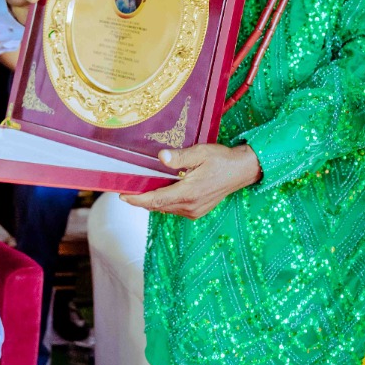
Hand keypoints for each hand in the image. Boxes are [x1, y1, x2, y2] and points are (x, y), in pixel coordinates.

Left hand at [121, 143, 260, 218]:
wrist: (242, 170)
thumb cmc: (222, 159)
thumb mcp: (200, 153)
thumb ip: (180, 157)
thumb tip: (161, 157)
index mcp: (188, 193)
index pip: (155, 200)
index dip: (136, 199)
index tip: (122, 195)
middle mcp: (190, 206)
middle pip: (157, 206)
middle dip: (141, 199)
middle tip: (127, 189)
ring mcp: (194, 211)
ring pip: (165, 208)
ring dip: (153, 200)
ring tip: (141, 189)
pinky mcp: (197, 211)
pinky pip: (174, 208)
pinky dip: (164, 201)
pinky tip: (161, 190)